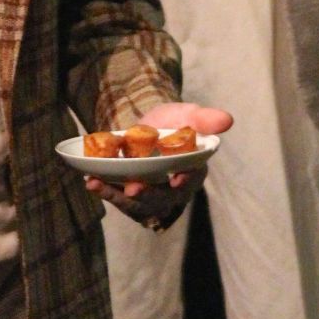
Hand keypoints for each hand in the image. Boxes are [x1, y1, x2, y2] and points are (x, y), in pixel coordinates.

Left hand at [84, 101, 232, 228]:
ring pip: (139, 204)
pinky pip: (119, 199)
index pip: (192, 177)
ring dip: (120, 197)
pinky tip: (91, 181)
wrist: (145, 129)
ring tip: (100, 185)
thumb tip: (227, 119)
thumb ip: (203, 118)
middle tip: (134, 188)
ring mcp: (152, 195)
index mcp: (193, 169)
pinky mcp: (131, 197)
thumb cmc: (171, 123)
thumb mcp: (185, 114)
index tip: (177, 178)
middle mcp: (174, 188)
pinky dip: (105, 192)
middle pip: (163, 197)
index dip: (186, 179)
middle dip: (148, 195)